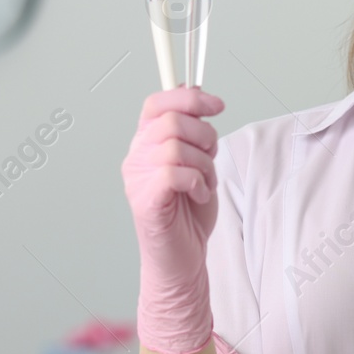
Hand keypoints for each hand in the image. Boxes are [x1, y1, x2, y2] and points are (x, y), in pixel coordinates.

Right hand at [122, 86, 224, 353]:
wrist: (182, 259)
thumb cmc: (189, 214)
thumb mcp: (198, 163)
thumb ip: (193, 132)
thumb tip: (197, 93)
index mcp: (146, 144)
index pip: (156, 103)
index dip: (187, 97)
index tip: (217, 105)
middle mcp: (136, 158)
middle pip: (171, 122)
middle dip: (204, 137)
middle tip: (211, 159)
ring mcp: (137, 180)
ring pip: (175, 147)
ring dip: (204, 166)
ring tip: (204, 185)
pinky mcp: (146, 201)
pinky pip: (173, 174)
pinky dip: (196, 182)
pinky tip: (199, 195)